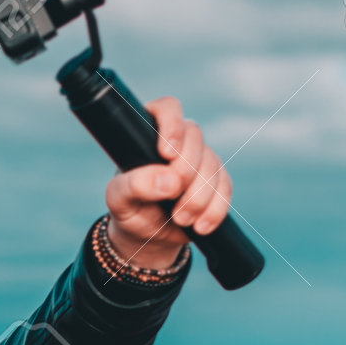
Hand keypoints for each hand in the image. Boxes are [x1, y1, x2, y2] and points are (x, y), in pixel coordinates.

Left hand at [103, 96, 231, 269]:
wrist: (149, 236)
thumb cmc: (129, 209)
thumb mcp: (119, 200)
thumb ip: (134, 186)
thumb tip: (168, 180)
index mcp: (148, 134)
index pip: (167, 108)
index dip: (172, 125)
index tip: (167, 153)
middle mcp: (178, 140)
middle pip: (195, 137)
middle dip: (186, 172)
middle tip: (171, 201)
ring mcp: (200, 158)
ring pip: (213, 164)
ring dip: (199, 197)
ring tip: (180, 220)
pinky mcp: (217, 179)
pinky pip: (226, 187)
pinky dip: (215, 209)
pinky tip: (200, 226)